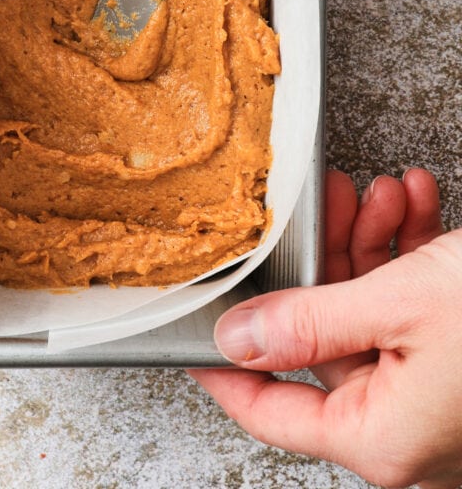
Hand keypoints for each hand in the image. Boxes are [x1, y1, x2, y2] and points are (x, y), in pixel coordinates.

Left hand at [189, 169, 461, 488]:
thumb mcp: (400, 305)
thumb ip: (311, 323)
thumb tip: (240, 338)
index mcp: (381, 438)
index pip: (272, 414)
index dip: (227, 370)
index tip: (195, 337)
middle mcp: (410, 431)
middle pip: (329, 342)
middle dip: (330, 258)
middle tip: (331, 204)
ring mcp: (440, 401)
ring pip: (375, 316)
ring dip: (377, 246)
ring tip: (387, 194)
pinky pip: (419, 313)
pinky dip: (415, 258)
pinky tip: (422, 206)